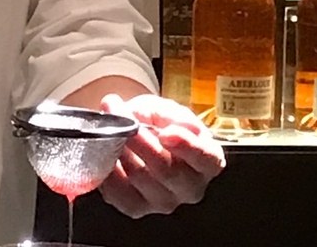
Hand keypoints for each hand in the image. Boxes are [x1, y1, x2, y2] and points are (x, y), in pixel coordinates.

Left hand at [97, 94, 225, 218]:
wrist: (141, 136)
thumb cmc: (161, 123)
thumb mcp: (164, 108)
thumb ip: (154, 110)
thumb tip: (131, 109)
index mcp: (208, 160)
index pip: (205, 159)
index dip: (186, 146)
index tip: (166, 133)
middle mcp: (191, 188)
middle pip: (168, 171)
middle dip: (142, 143)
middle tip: (126, 125)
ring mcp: (165, 202)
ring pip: (140, 178)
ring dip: (122, 153)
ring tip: (114, 134)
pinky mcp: (137, 208)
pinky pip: (118, 193)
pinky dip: (109, 171)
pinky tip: (107, 155)